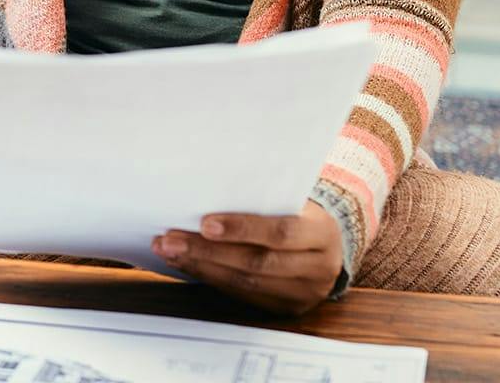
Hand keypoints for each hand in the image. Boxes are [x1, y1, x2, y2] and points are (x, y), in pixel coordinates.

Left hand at [153, 200, 343, 315]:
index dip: (241, 228)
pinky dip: (211, 278)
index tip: (204, 223)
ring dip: (202, 266)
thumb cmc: (302, 213)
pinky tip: (188, 264)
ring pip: (245, 283)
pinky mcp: (285, 308)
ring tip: (170, 251)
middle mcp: (317, 268)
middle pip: (256, 262)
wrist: (330, 246)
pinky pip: (243, 295)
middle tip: (170, 239)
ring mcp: (303, 294)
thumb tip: (206, 192)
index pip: (280, 232)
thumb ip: (262, 198)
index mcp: (322, 233)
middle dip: (208, 251)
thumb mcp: (294, 200)